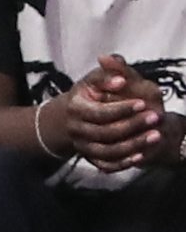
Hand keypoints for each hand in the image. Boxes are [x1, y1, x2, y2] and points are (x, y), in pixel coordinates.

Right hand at [64, 55, 174, 171]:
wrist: (84, 116)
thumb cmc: (98, 93)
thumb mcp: (103, 78)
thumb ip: (110, 70)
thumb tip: (112, 66)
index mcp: (75, 107)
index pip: (99, 112)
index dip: (121, 109)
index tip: (142, 103)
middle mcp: (75, 128)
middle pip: (104, 133)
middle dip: (132, 126)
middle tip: (156, 118)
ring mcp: (82, 145)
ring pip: (107, 151)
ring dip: (133, 145)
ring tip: (155, 136)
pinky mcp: (90, 157)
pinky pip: (106, 165)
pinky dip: (123, 163)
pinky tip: (140, 155)